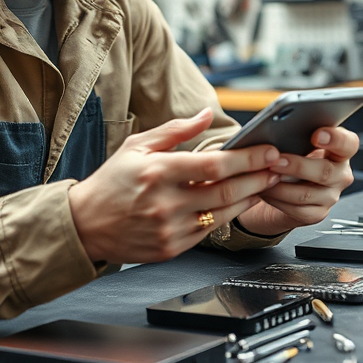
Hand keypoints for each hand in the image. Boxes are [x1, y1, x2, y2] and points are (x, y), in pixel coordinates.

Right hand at [68, 108, 282, 264]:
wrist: (85, 225)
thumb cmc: (111, 182)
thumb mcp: (138, 146)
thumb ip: (176, 130)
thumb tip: (206, 114)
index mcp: (157, 172)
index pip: (213, 166)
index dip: (246, 159)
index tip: (267, 150)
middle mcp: (165, 203)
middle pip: (225, 191)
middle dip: (258, 178)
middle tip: (277, 167)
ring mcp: (169, 229)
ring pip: (223, 214)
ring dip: (250, 197)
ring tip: (266, 183)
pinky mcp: (171, 248)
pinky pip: (210, 232)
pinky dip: (229, 216)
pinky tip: (240, 203)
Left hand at [234, 126, 358, 236]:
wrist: (287, 184)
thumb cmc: (293, 155)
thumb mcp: (298, 142)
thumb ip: (295, 135)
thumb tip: (276, 130)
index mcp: (340, 151)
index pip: (348, 144)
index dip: (335, 139)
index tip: (316, 135)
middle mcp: (340, 175)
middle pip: (325, 172)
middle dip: (297, 166)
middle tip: (276, 161)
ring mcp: (330, 196)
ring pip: (306, 194)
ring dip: (280, 185)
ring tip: (263, 175)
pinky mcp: (316, 214)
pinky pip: (295, 209)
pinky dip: (276, 198)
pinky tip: (264, 189)